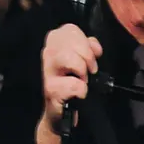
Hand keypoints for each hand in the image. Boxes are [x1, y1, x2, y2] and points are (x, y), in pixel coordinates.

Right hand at [35, 24, 102, 143]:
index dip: (85, 43)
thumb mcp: (81, 62)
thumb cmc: (71, 86)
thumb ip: (88, 48)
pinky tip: (79, 95)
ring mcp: (47, 71)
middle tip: (90, 72)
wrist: (61, 114)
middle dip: (88, 57)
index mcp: (54, 43)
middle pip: (72, 41)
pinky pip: (74, 84)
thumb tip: (95, 46)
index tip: (92, 58)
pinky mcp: (51, 90)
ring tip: (83, 81)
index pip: (71, 29)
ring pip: (70, 58)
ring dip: (83, 72)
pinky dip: (82, 91)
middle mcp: (48, 53)